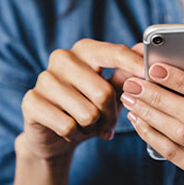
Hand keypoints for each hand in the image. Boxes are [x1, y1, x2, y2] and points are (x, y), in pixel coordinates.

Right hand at [17, 40, 143, 160]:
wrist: (55, 135)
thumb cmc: (89, 107)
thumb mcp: (112, 91)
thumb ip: (127, 74)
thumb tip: (145, 53)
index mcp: (85, 50)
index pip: (115, 53)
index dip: (136, 65)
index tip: (152, 75)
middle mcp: (62, 58)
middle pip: (103, 92)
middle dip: (111, 115)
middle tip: (108, 124)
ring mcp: (44, 78)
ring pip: (87, 113)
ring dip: (92, 127)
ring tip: (87, 125)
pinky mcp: (31, 101)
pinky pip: (67, 125)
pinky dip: (75, 134)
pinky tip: (70, 131)